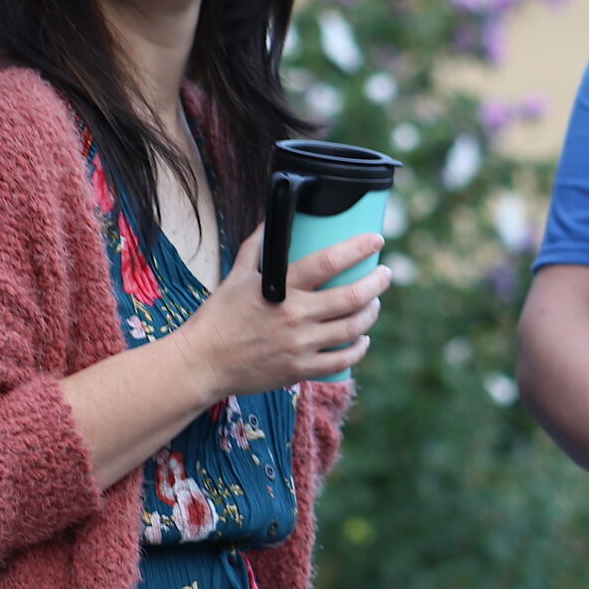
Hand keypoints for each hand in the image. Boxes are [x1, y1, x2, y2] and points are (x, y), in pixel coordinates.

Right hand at [173, 222, 390, 400]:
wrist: (203, 363)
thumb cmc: (219, 317)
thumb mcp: (235, 276)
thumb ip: (256, 247)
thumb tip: (270, 219)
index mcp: (280, 288)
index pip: (328, 262)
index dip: (358, 248)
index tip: (377, 239)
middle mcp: (295, 315)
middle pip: (352, 297)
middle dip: (377, 283)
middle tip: (385, 274)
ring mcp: (300, 345)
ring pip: (352, 328)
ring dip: (371, 313)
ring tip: (374, 303)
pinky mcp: (300, 369)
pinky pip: (342, 360)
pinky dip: (359, 348)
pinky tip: (362, 339)